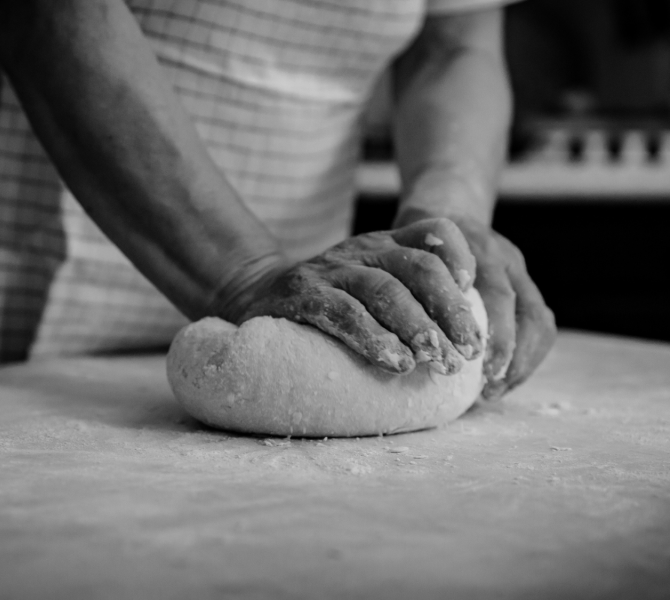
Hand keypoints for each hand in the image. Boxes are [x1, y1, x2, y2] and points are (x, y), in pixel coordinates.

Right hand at [216, 218, 484, 375]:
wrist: (256, 293)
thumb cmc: (328, 301)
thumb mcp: (369, 284)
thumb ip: (409, 296)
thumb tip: (462, 342)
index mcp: (386, 244)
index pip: (434, 231)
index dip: (459, 254)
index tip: (473, 287)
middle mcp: (363, 250)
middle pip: (419, 268)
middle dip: (451, 312)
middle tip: (468, 353)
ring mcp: (331, 270)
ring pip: (385, 291)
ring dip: (418, 329)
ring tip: (437, 363)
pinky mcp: (303, 295)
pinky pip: (344, 314)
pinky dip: (373, 339)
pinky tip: (395, 363)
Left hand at [396, 210, 556, 398]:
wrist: (446, 207)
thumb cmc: (414, 239)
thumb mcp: (404, 250)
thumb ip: (404, 283)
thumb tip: (393, 343)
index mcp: (476, 248)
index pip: (498, 296)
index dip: (497, 337)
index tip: (480, 369)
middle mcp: (503, 258)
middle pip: (525, 311)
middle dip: (510, 356)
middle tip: (487, 390)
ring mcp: (519, 271)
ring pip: (540, 320)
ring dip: (522, 362)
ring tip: (495, 391)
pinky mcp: (526, 285)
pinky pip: (540, 325)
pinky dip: (526, 356)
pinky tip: (503, 380)